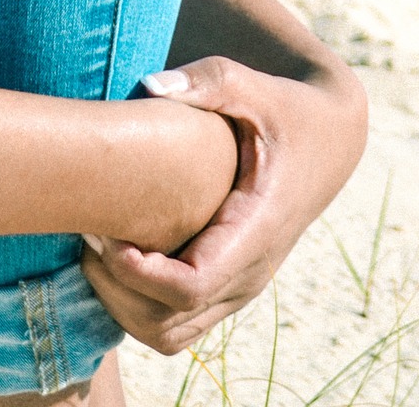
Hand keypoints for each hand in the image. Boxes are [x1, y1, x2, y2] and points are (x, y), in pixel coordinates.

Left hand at [80, 54, 367, 354]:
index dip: (135, 272)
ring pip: (168, 335)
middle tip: (87, 233)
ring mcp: (239, 287)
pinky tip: (119, 254)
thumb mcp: (253, 86)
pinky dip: (137, 305)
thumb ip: (207, 82)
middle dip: (115, 289)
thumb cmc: (286, 109)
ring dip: (122, 305)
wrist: (330, 140)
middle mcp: (250, 273)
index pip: (188, 286)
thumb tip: (149, 86)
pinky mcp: (228, 287)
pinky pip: (175, 324)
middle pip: (167, 324)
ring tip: (97, 247)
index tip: (103, 231)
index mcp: (256, 230)